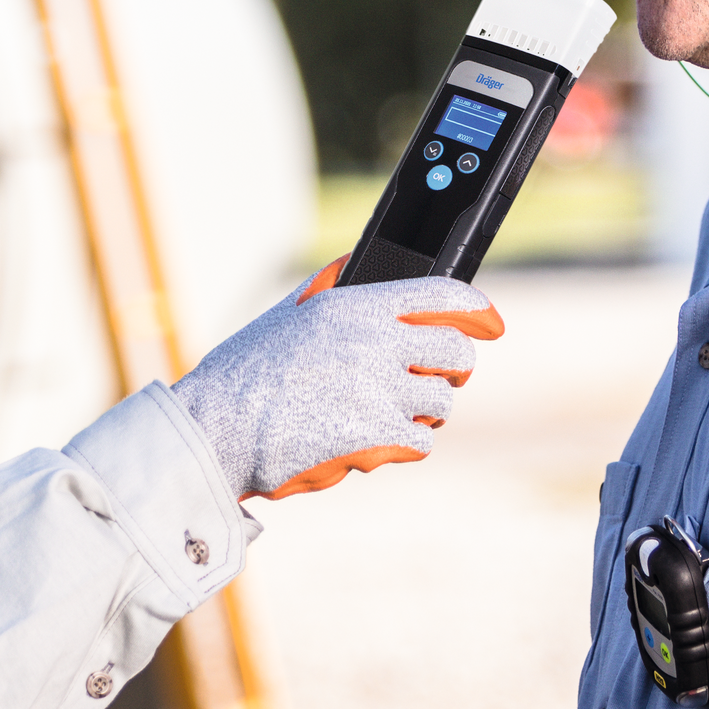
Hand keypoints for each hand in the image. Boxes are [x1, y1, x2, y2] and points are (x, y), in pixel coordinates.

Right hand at [168, 257, 503, 501]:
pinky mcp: (378, 436)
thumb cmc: (242, 374)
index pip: (442, 294)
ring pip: (442, 401)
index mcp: (355, 306)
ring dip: (426, 411)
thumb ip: (325, 287)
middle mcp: (375, 342)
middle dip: (455, 368)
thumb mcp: (284, 313)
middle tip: (441, 379)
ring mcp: (380, 390)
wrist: (217, 430)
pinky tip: (376, 442)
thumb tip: (352, 262)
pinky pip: (421, 441)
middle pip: (457, 352)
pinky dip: (405, 446)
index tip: (491, 322)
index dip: (476, 308)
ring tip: (393, 416)